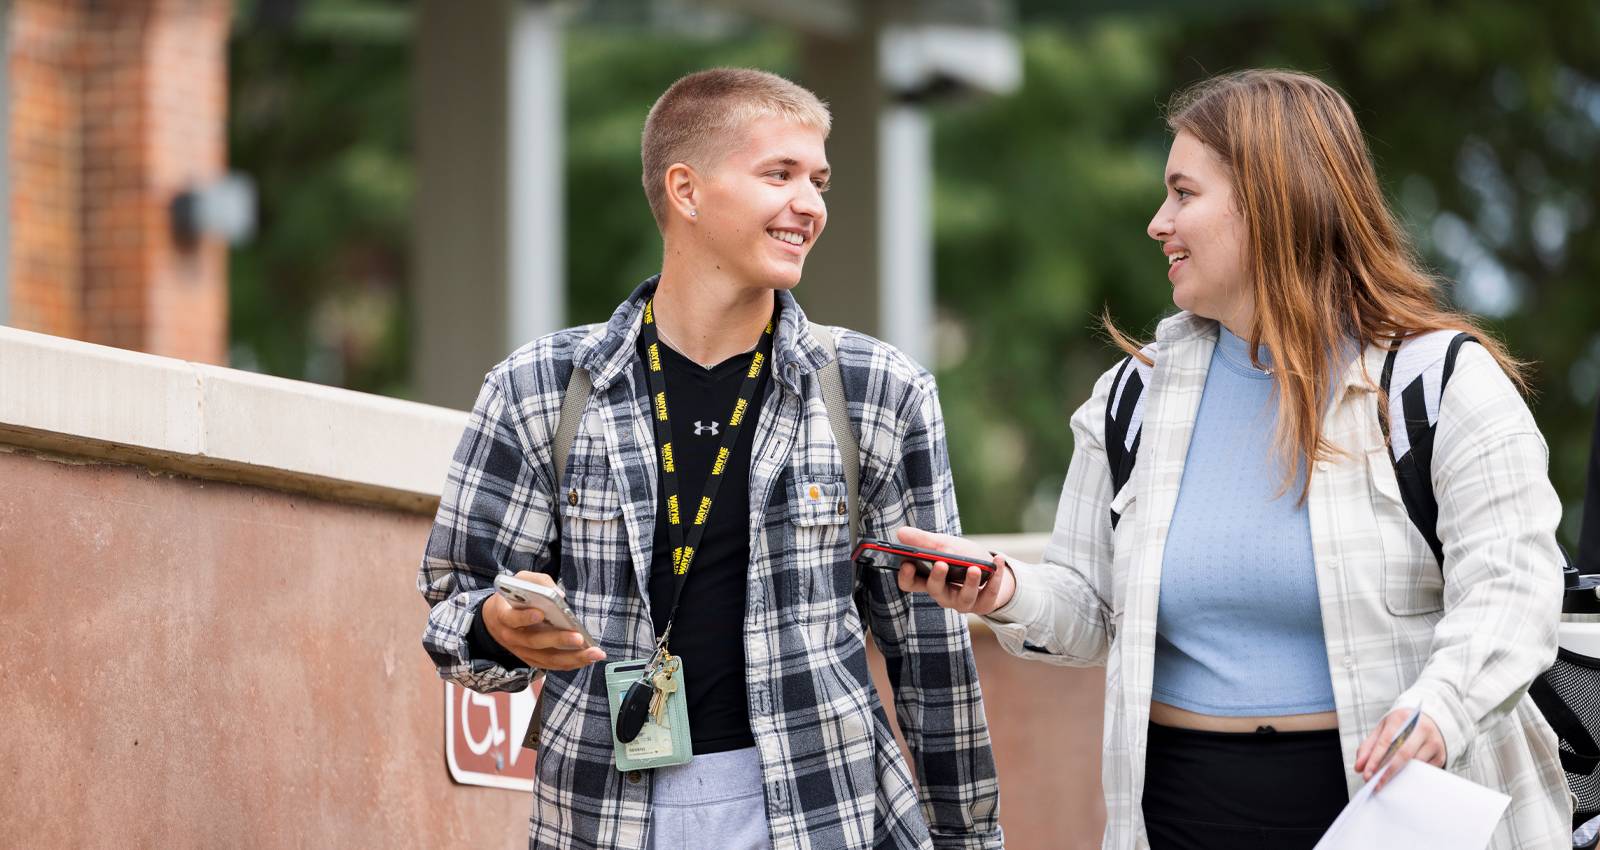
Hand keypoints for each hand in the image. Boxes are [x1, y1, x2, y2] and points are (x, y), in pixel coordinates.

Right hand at [482, 571, 606, 670]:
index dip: (525, 617)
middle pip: (535, 642)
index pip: (512, 618)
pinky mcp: (531, 660)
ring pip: (546, 658)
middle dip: (559, 640)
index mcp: (503, 615)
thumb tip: (560, 596)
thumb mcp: (521, 580)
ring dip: (572, 658)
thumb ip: (539, 582)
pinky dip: (570, 663)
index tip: (540, 613)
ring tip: (594, 652)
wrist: (495, 618)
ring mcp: (521, 651)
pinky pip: (552, 665)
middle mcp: (511, 637)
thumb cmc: (513, 595)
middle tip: (579, 638)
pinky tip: (588, 658)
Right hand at [892, 526, 1016, 615]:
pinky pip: (988, 595)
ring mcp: (962, 602)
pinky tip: (997, 561)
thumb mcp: (943, 544)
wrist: (988, 569)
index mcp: (928, 580)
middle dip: (937, 578)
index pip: (910, 584)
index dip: (906, 576)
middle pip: (934, 590)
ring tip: (974, 567)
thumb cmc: (960, 556)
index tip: (907, 563)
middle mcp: (942, 594)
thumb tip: (901, 532)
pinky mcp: (983, 605)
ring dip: (969, 583)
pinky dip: (995, 579)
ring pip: (963, 598)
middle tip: (941, 563)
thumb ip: (923, 540)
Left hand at [1353, 708, 1445, 792]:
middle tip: (1375, 784)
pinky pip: (1424, 770)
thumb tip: (1359, 767)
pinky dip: (1411, 776)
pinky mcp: (1440, 755)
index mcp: (1403, 718)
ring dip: (1399, 776)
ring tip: (1385, 784)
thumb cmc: (1402, 725)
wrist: (1429, 719)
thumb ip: (1369, 746)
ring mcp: (1433, 742)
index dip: (1375, 759)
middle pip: (1403, 754)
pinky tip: (1402, 781)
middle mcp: (1421, 728)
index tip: (1366, 774)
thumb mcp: (1383, 729)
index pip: (1386, 741)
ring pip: (1415, 764)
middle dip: (1387, 772)